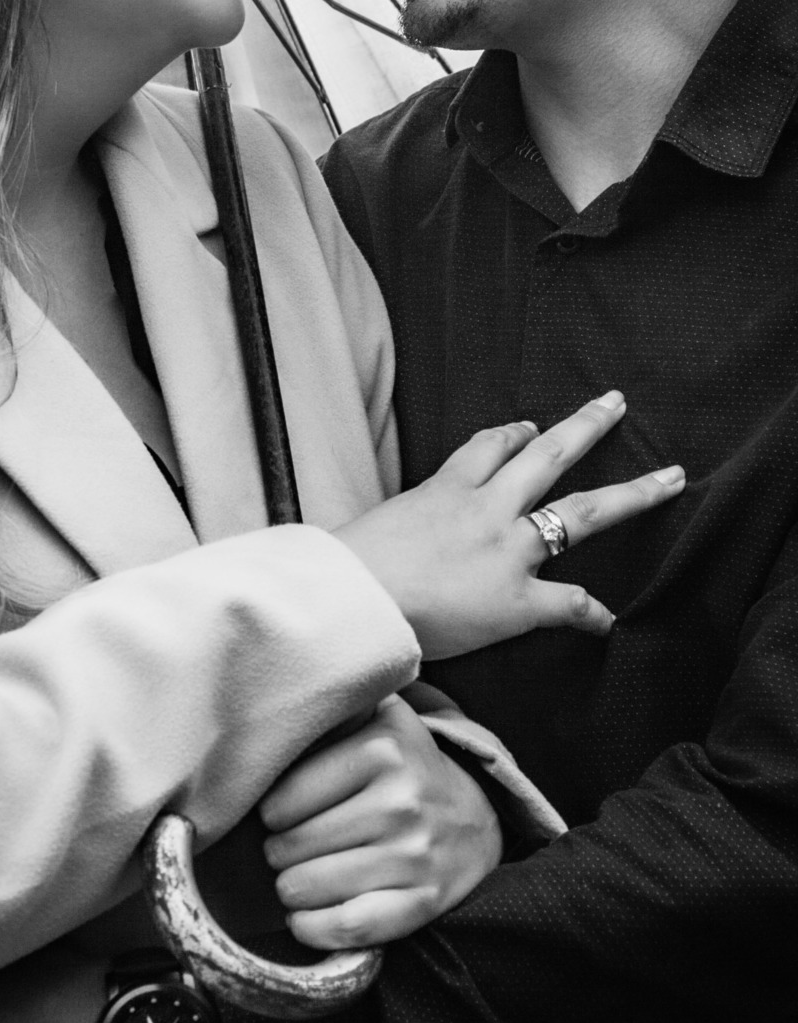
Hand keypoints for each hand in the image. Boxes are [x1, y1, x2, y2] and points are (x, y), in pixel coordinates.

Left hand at [259, 695, 501, 948]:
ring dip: (290, 889)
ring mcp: (414, 855)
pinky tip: (304, 917)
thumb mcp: (377, 717)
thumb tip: (266, 714)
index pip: (283, 797)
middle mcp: (401, 800)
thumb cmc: (403, 766)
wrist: (474, 815)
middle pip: (291, 845)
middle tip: (286, 847)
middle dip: (278, 852)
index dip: (269, 812)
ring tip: (294, 877)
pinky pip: (349, 926)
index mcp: (383, 748)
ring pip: (311, 886)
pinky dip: (314, 929)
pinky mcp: (424, 902)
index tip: (278, 813)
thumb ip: (332, 707)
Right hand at [335, 391, 684, 657]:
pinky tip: (609, 620)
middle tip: (616, 403)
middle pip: (548, 455)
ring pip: (580, 513)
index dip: (516, 433)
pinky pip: (569, 602)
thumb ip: (409, 517)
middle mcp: (487, 509)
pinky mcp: (517, 600)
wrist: (354, 599)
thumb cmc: (353, 563)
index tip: (531, 427)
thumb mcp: (381, 518)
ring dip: (630, 495)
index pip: (492, 444)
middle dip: (587, 427)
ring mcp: (508, 551)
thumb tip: (411, 528)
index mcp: (448, 487)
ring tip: (668, 479)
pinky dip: (592, 613)